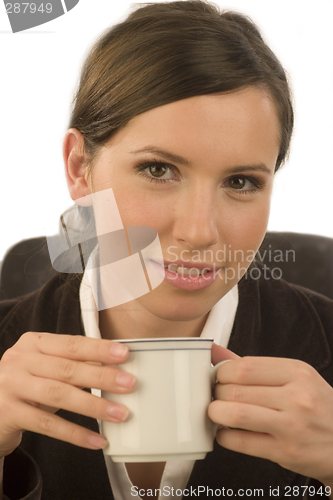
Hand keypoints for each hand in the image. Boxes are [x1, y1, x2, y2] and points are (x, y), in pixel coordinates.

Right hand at [0, 332, 134, 457]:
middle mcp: (20, 360)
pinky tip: (96, 440)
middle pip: (68, 368)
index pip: (71, 344)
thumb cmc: (26, 386)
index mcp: (33, 343)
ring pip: (59, 394)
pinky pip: (47, 424)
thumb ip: (73, 365)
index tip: (124, 353)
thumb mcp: (46, 369)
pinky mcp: (8, 413)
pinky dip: (75, 433)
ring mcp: (11, 385)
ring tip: (119, 413)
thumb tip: (114, 368)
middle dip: (102, 376)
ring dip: (94, 405)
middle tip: (129, 383)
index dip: (99, 349)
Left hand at [209, 349, 332, 485]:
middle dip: (217, 392)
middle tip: (217, 395)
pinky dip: (224, 436)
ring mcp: (292, 426)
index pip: (244, 367)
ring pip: (235, 415)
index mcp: (297, 372)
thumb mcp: (294, 377)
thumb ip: (254, 366)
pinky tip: (226, 432)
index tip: (220, 376)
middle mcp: (297, 397)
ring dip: (217, 413)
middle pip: (236, 390)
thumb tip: (215, 352)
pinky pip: (240, 442)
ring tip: (218, 412)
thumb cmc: (315, 406)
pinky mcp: (285, 452)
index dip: (222, 372)